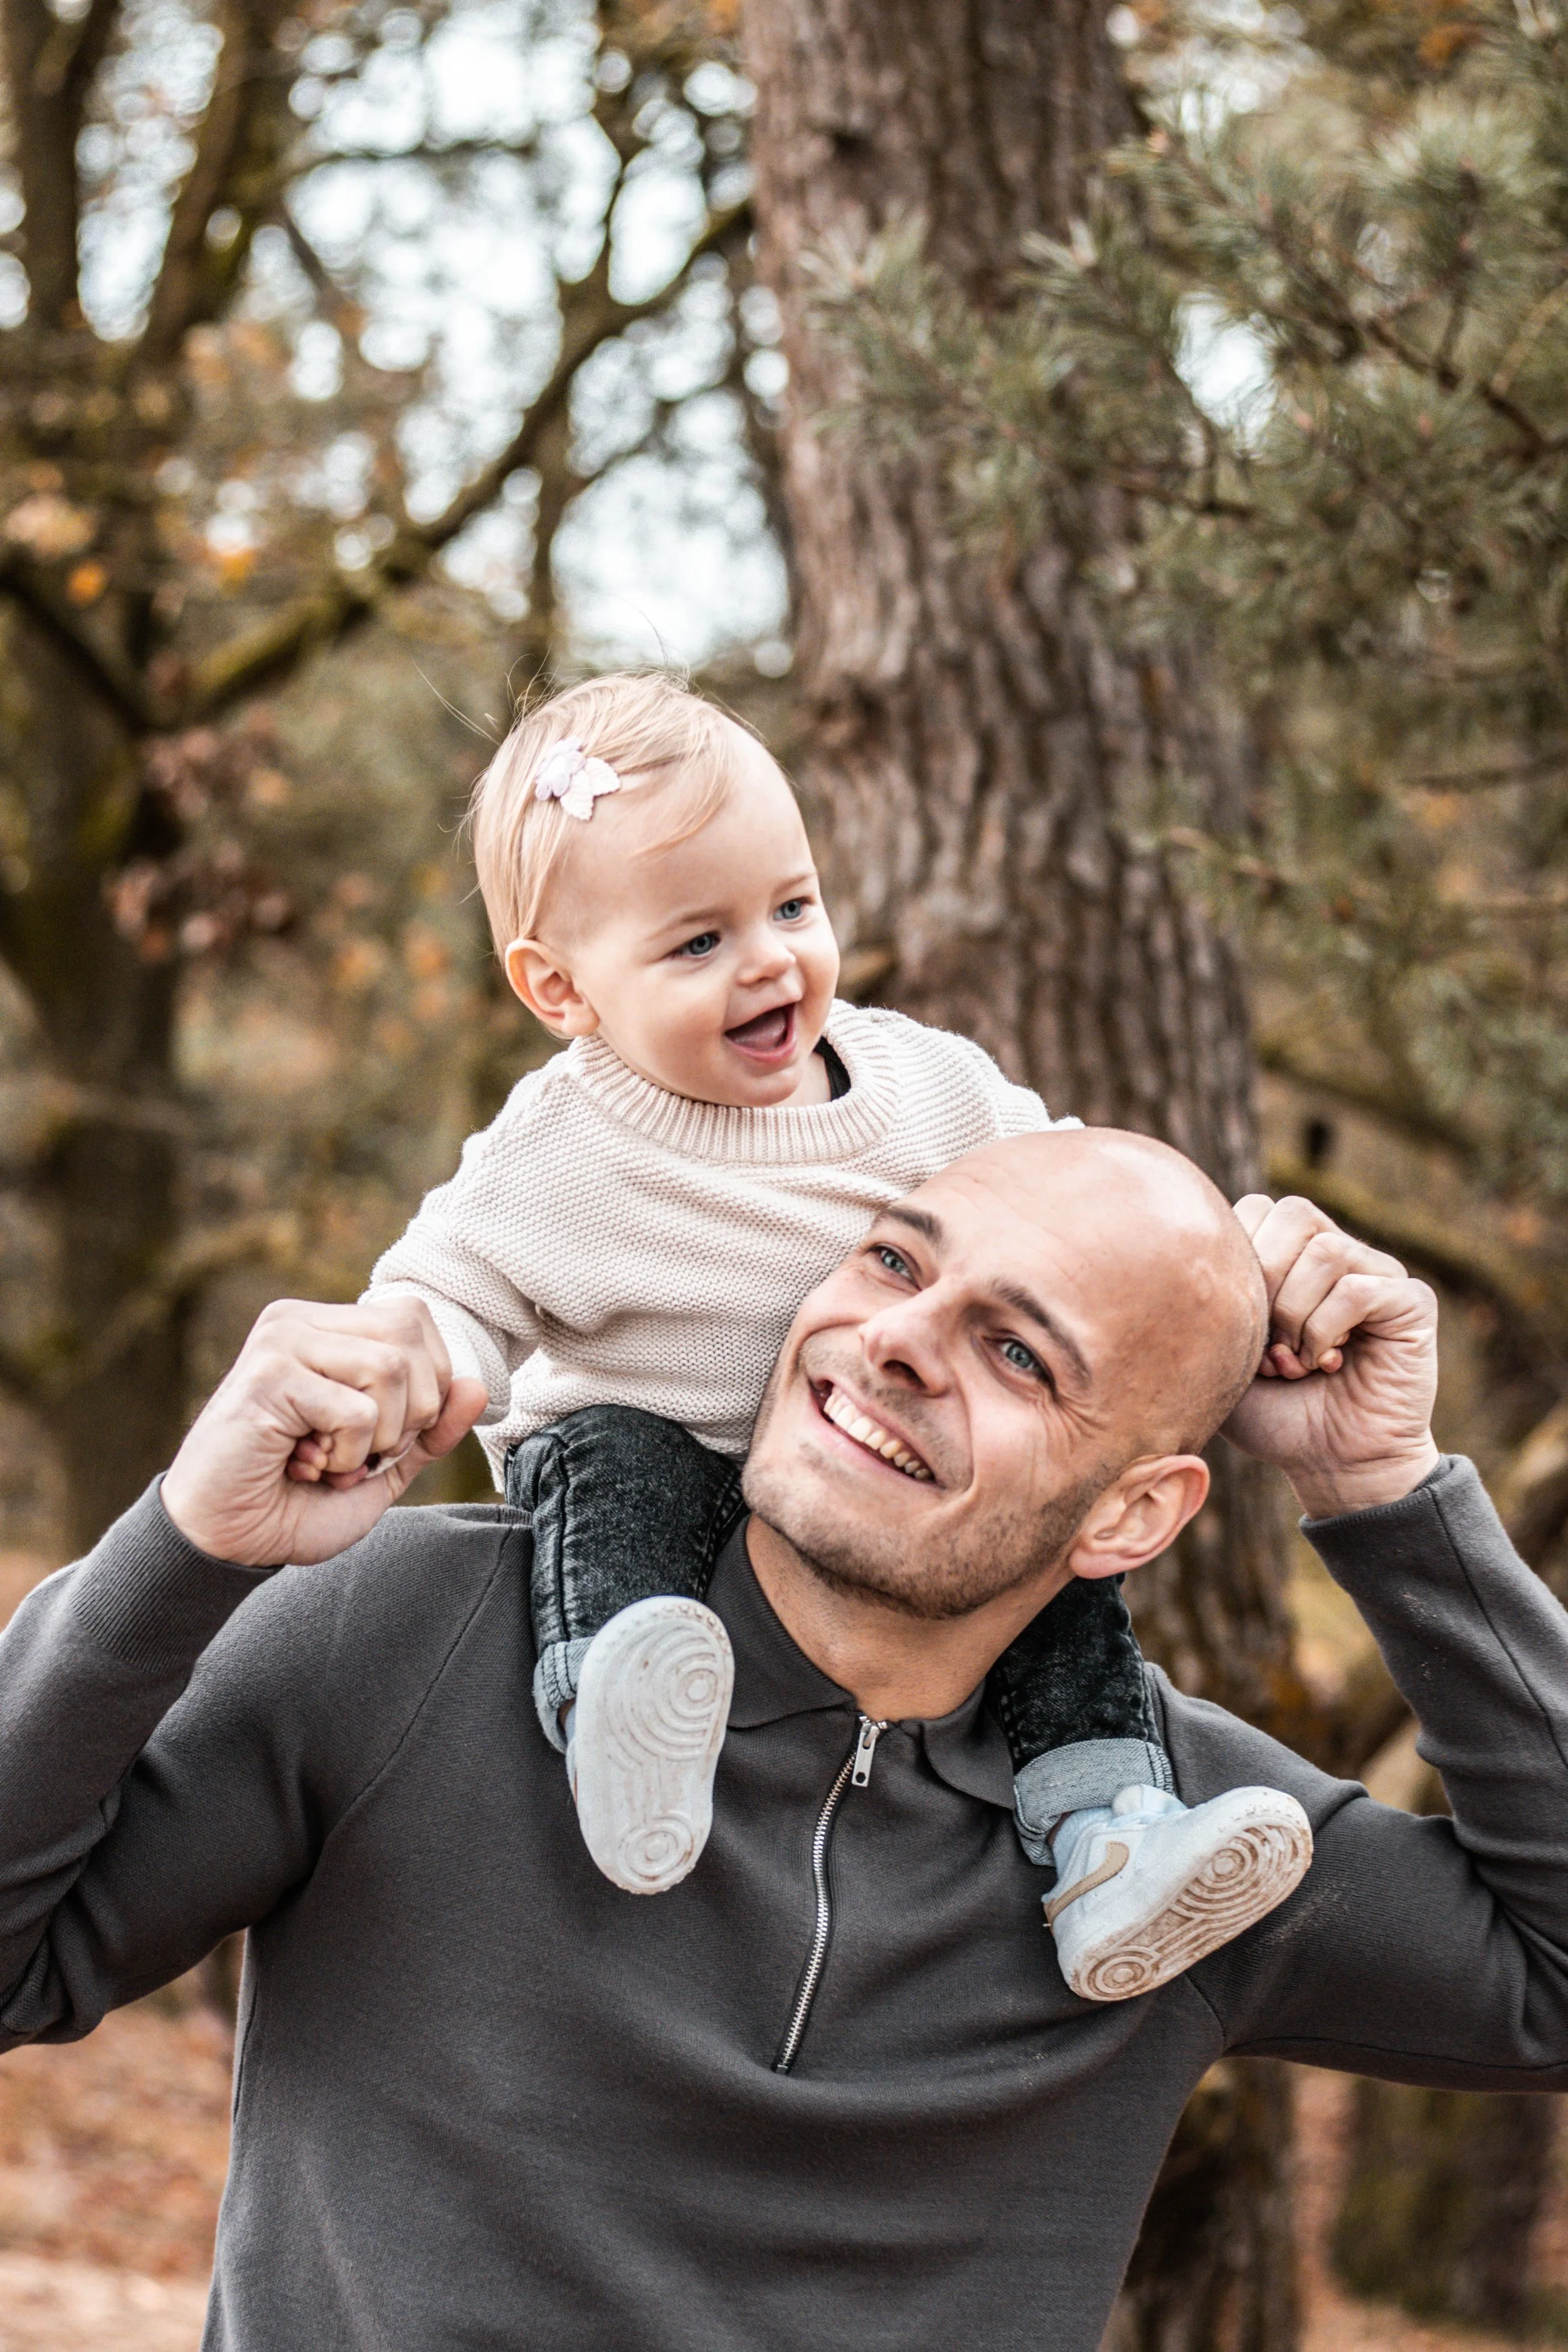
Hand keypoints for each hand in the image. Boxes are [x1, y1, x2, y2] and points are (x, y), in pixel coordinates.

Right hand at [160, 1298, 488, 1566]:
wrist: (228, 1542)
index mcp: (326, 1328)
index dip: (424, 1387)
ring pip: (390, 1369)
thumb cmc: (297, 1501)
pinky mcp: (267, 1374)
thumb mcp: (385, 1464)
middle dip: (408, 1414)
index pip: (416, 1320)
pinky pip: (357, 1410)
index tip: (378, 1436)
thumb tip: (478, 1387)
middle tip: (356, 1452)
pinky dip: (345, 1456)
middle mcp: (299, 1321)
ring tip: (326, 1459)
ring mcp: (281, 1341)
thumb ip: (433, 1427)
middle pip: (410, 1340)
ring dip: (374, 1439)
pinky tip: (303, 1465)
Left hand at [1223, 1195, 1439, 1518]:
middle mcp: (1339, 1254)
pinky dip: (1326, 1332)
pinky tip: (1326, 1364)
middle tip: (1267, 1344)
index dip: (1240, 1259)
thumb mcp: (1222, 1351)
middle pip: (1294, 1213)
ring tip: (1295, 1361)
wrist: (1328, 1463)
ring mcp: (1379, 1273)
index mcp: (1293, 1256)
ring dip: (1296, 1314)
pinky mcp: (1412, 1301)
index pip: (1258, 1207)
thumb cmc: (1272, 1411)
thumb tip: (1191, 1244)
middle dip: (1266, 1282)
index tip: (1240, 1323)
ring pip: (1325, 1251)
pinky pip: (1359, 1290)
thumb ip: (1212, 1295)